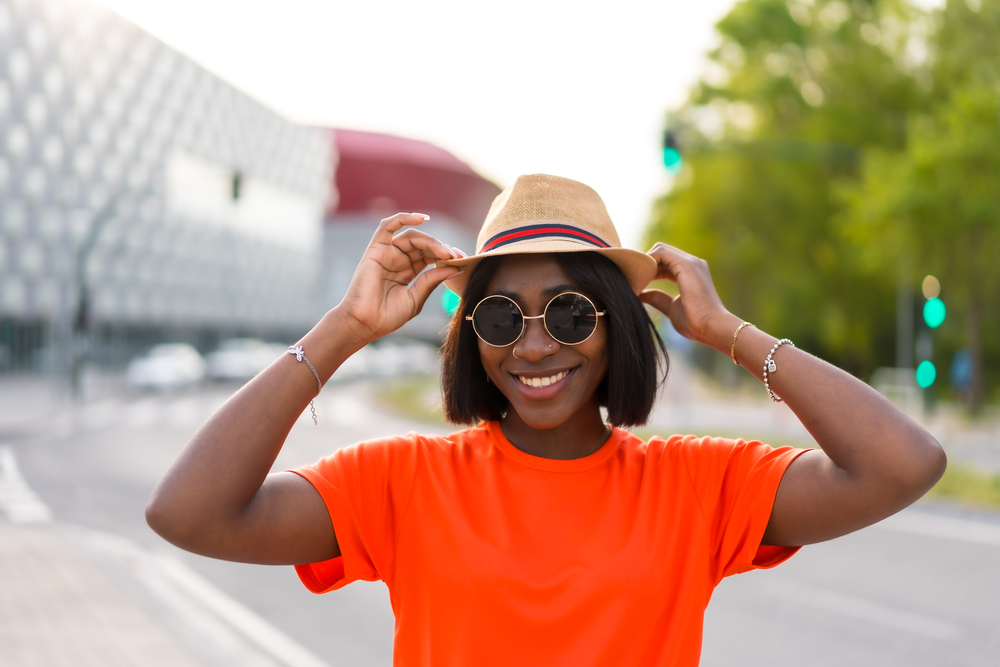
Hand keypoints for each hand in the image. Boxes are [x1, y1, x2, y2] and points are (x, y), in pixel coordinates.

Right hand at [338, 213, 464, 343]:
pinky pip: (388, 226)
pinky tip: (421, 219)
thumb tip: (457, 267)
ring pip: (412, 236)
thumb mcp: (417, 298)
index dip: (447, 256)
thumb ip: (432, 280)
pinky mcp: (376, 249)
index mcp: (409, 271)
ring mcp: (388, 253)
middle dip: (441, 249)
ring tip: (444, 252)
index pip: (431, 256)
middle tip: (455, 256)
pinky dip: (404, 218)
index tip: (463, 260)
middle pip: (424, 245)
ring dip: (431, 241)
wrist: (365, 323)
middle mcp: (399, 259)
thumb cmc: (388, 316)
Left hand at [638, 243, 732, 351]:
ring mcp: (691, 262)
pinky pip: (660, 253)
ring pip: (660, 250)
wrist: (711, 327)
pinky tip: (639, 277)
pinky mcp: (686, 264)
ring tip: (632, 278)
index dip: (648, 270)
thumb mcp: (671, 308)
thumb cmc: (695, 323)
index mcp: (691, 273)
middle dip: (644, 264)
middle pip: (661, 253)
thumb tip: (641, 294)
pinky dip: (647, 261)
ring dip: (644, 262)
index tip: (634, 281)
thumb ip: (657, 298)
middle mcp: (693, 263)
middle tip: (629, 278)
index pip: (665, 262)